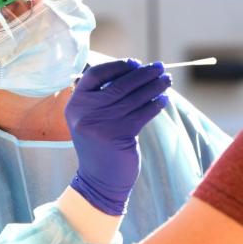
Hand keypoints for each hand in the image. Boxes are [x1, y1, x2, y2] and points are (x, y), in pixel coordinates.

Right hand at [66, 60, 170, 214]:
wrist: (98, 180)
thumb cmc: (100, 143)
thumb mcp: (92, 117)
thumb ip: (104, 95)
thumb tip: (136, 69)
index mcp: (76, 103)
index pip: (95, 74)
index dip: (117, 66)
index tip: (136, 63)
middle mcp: (84, 112)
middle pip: (118, 85)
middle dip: (143, 74)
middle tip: (160, 67)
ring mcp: (100, 124)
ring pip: (133, 99)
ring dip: (153, 87)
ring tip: (167, 80)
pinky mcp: (117, 136)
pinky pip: (141, 114)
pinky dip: (154, 105)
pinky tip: (163, 100)